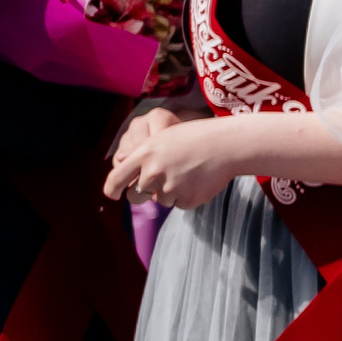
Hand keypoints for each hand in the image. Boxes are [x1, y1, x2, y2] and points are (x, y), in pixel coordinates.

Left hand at [101, 113, 238, 208]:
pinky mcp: (187, 199)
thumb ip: (140, 151)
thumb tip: (120, 161)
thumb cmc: (195, 137)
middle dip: (141, 195)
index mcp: (144, 154)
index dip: (112, 189)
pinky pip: (180, 204)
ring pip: (161, 200)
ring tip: (189, 174)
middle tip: (157, 185)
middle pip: (135, 197)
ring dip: (170, 192)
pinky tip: (199, 181)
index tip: (114, 194)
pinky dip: (187, 196)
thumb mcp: (163, 136)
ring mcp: (171, 188)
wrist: (228, 145)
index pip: (116, 179)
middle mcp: (153, 172)